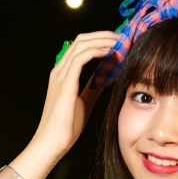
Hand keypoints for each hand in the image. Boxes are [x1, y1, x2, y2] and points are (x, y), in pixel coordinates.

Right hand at [30, 31, 119, 160]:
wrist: (53, 142)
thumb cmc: (66, 127)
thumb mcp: (85, 102)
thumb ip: (94, 87)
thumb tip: (107, 76)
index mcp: (63, 74)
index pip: (82, 47)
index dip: (101, 41)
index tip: (120, 44)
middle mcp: (60, 70)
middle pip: (82, 40)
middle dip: (105, 36)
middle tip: (124, 39)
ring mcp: (61, 74)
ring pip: (82, 44)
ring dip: (104, 40)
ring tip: (122, 43)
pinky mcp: (65, 82)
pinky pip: (82, 57)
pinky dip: (98, 51)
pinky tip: (113, 54)